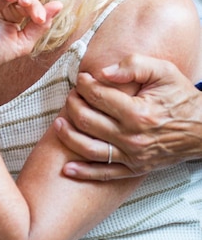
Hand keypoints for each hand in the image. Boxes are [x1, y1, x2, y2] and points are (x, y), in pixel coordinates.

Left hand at [57, 54, 201, 179]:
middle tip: (72, 96)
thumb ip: (133, 66)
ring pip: (88, 148)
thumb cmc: (181, 97)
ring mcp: (132, 156)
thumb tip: (102, 73)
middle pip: (87, 121)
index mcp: (138, 113)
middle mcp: (133, 137)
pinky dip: (83, 172)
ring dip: (68, 135)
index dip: (84, 85)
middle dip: (73, 105)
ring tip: (58, 123)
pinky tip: (67, 168)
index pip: (98, 97)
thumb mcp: (163, 72)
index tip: (81, 79)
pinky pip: (104, 174)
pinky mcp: (134, 169)